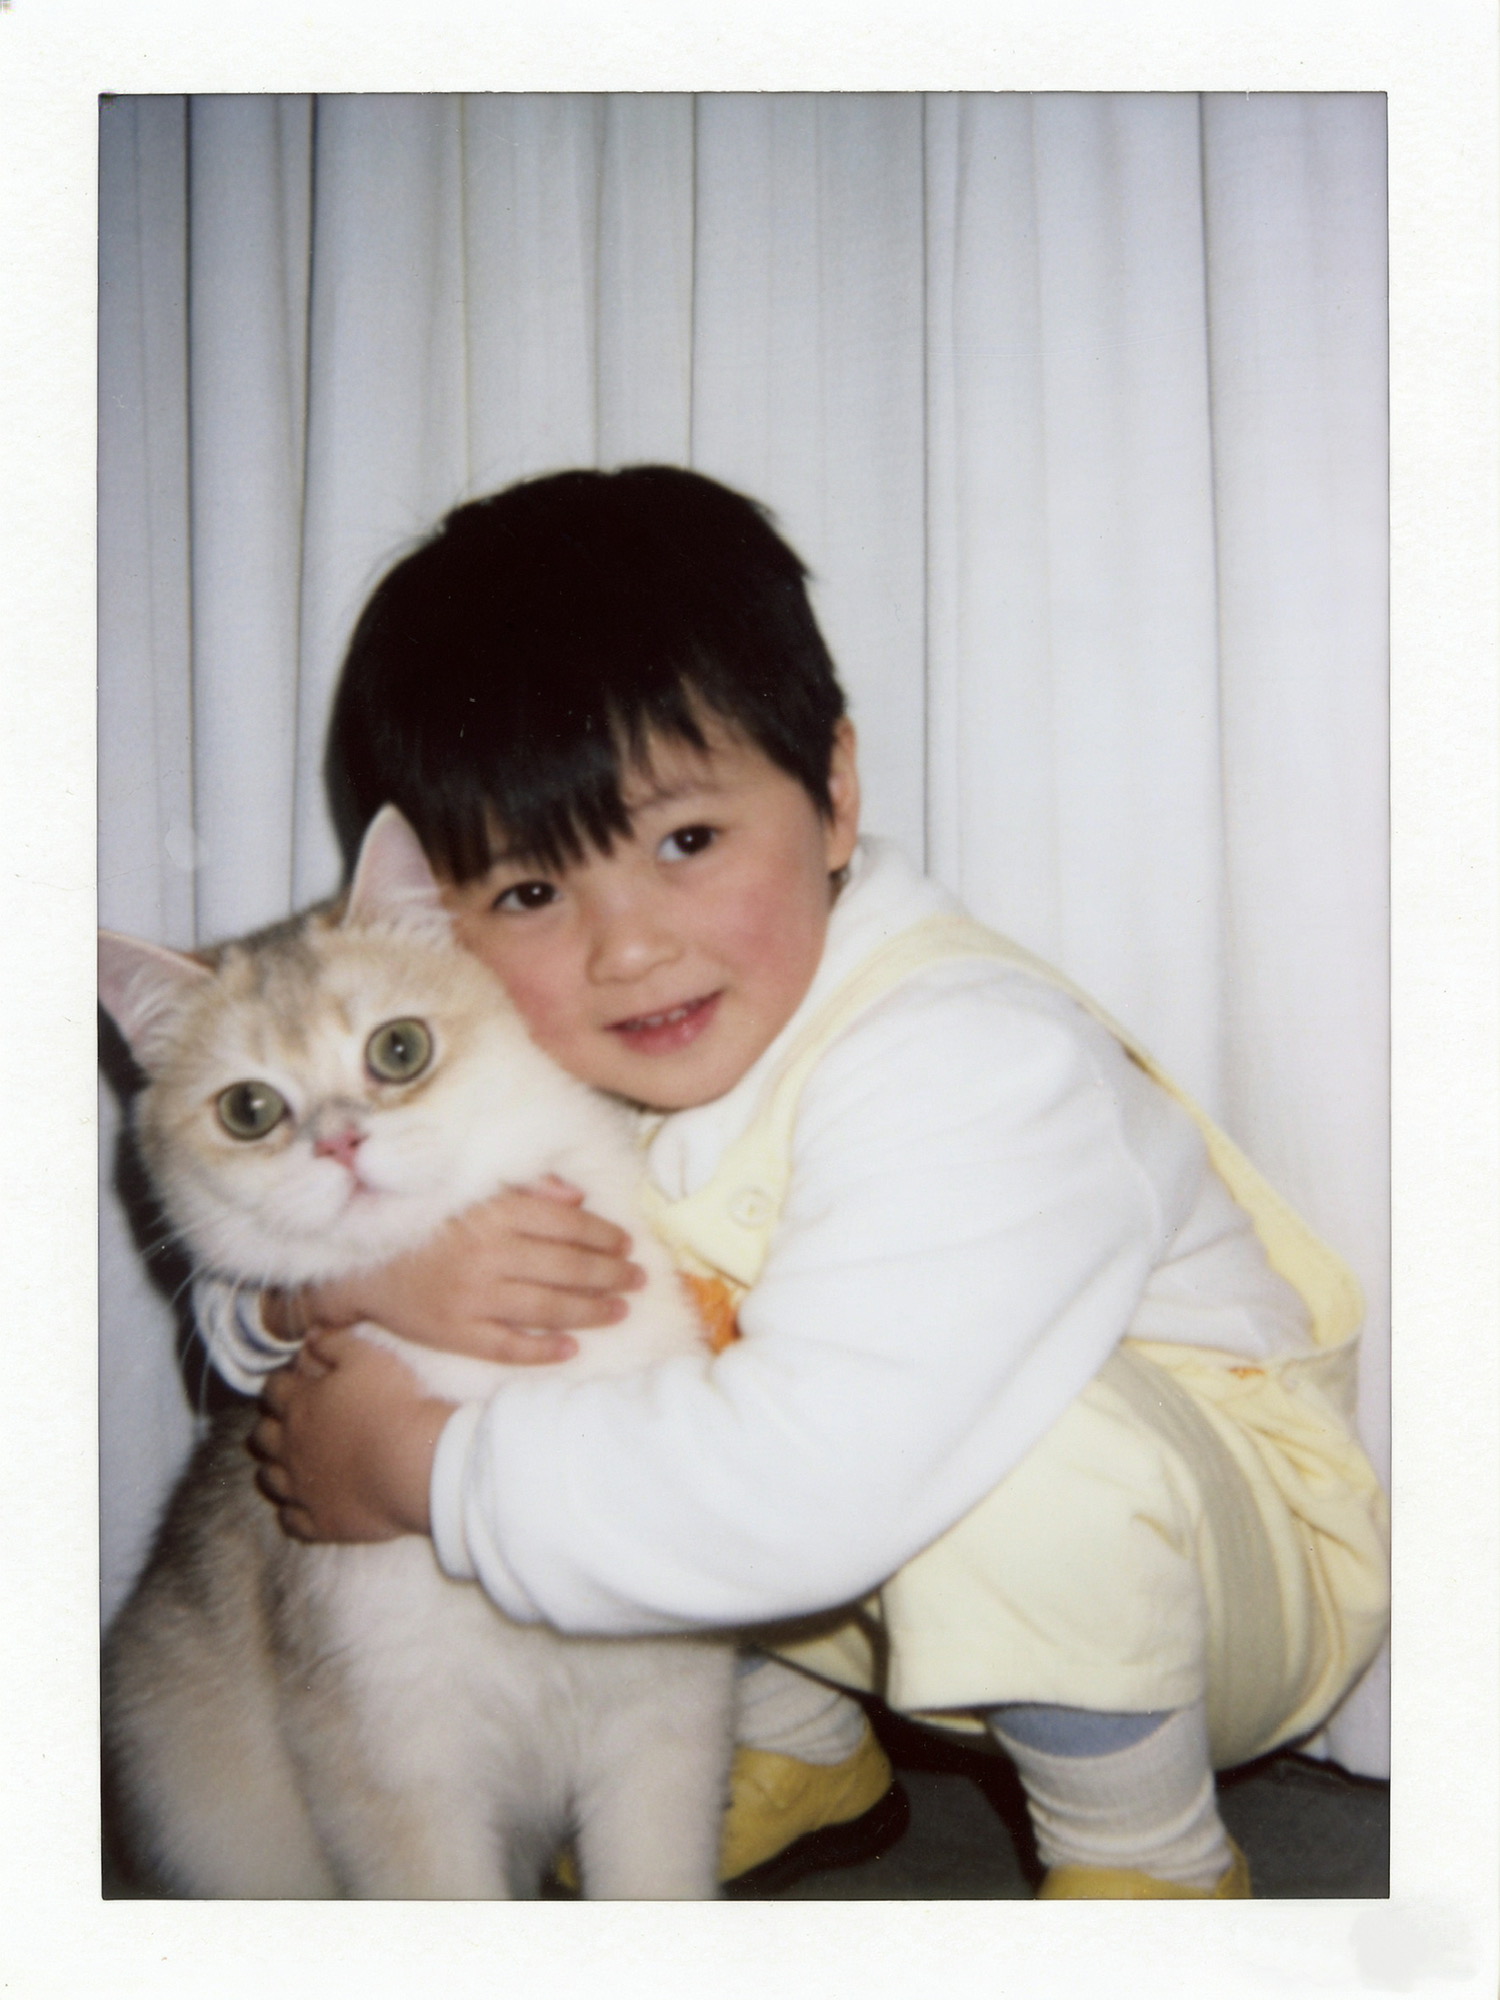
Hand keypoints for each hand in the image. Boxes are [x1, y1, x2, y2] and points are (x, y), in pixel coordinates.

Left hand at [249, 1330, 454, 1542]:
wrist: (416, 1465)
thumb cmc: (395, 1404)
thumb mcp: (368, 1355)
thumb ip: (333, 1342)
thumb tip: (311, 1337)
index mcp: (298, 1405)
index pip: (273, 1389)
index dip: (284, 1383)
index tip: (299, 1381)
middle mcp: (289, 1447)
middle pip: (263, 1435)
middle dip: (273, 1424)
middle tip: (296, 1421)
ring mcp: (301, 1489)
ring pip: (270, 1478)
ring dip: (278, 1467)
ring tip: (298, 1461)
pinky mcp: (319, 1522)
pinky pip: (291, 1521)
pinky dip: (294, 1511)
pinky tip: (309, 1502)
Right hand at [264, 1177, 645, 1364]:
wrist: (360, 1261)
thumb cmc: (423, 1220)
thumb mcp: (473, 1191)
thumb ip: (526, 1190)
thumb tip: (578, 1199)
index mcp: (494, 1213)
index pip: (567, 1225)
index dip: (604, 1235)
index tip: (627, 1242)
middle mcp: (488, 1255)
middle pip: (566, 1267)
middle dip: (610, 1274)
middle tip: (639, 1278)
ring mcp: (472, 1298)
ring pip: (547, 1308)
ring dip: (592, 1310)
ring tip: (620, 1309)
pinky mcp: (455, 1333)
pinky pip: (508, 1347)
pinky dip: (543, 1350)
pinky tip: (572, 1348)